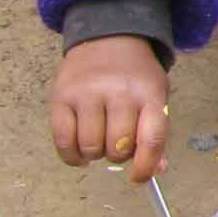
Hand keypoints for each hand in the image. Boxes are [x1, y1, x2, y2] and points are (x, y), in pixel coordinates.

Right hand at [51, 35, 170, 180]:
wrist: (108, 38)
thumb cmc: (136, 74)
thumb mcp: (156, 95)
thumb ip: (155, 131)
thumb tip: (155, 170)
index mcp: (149, 93)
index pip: (151, 138)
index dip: (146, 165)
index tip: (138, 178)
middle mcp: (119, 92)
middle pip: (117, 147)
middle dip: (118, 156)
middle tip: (116, 145)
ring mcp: (88, 94)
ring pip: (90, 147)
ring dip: (95, 154)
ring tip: (99, 141)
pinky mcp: (61, 97)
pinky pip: (63, 140)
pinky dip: (71, 155)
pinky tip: (79, 151)